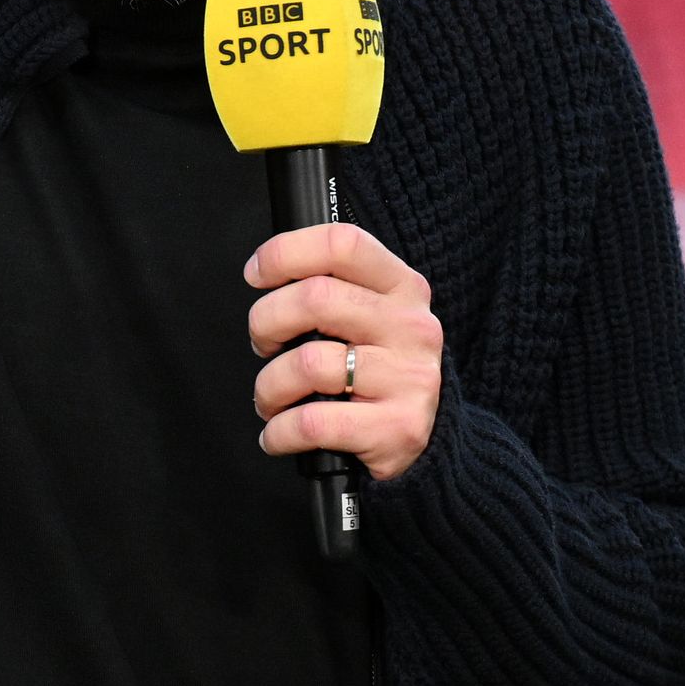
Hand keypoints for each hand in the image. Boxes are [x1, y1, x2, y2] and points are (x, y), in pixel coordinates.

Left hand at [246, 223, 443, 481]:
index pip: (342, 245)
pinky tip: (279, 434)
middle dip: (265, 323)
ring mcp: (408, 377)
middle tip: (264, 346)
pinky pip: (312, 422)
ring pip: (308, 363)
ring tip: (271, 400)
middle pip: (314, 299)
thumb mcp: (370, 317)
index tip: (256, 273)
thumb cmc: (378, 372)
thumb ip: (332, 288)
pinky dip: (279, 432)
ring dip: (269, 387)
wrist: (428, 440)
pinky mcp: (398, 428)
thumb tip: (265, 272)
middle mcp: (411, 326)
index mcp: (402, 288)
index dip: (286, 253)